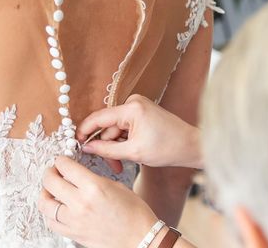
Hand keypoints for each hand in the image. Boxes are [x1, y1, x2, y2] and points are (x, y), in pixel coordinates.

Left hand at [39, 156, 157, 247]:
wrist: (139, 238)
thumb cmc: (134, 213)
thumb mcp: (116, 185)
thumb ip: (93, 179)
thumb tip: (77, 175)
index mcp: (93, 187)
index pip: (66, 167)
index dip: (60, 160)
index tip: (61, 160)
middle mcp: (80, 203)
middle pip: (50, 182)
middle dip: (49, 172)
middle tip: (52, 170)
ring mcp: (74, 221)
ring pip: (45, 203)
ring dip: (44, 192)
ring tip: (49, 188)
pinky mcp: (73, 234)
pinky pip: (51, 222)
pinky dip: (49, 213)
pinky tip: (54, 207)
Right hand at [77, 94, 203, 172]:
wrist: (191, 146)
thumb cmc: (168, 148)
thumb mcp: (134, 152)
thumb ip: (107, 150)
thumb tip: (86, 147)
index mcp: (131, 108)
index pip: (99, 117)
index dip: (85, 131)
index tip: (75, 144)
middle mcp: (133, 102)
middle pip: (108, 126)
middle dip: (106, 147)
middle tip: (111, 166)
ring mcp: (138, 106)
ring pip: (116, 129)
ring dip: (116, 147)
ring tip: (121, 165)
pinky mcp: (142, 112)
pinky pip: (125, 128)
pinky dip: (124, 142)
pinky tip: (129, 154)